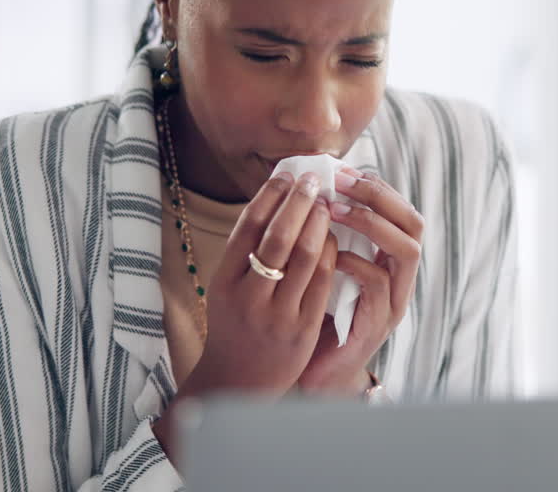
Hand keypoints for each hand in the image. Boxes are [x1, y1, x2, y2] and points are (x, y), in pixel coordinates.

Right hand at [182, 170, 339, 398]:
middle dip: (298, 202)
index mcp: (224, 283)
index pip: (248, 227)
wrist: (238, 381)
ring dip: (318, 222)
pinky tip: (332, 236)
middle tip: (311, 179)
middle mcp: (249, 298)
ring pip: (305, 256)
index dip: (270, 196)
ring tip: (324, 203)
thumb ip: (246, 249)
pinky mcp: (303, 329)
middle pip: (278, 237)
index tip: (286, 175)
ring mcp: (278, 315)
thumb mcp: (227, 287)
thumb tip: (276, 195)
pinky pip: (323, 280)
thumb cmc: (235, 323)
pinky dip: (330, 251)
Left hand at [294, 167, 422, 394]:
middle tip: (342, 180)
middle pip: (414, 223)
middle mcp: (400, 279)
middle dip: (380, 196)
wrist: (314, 374)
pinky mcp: (377, 325)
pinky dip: (354, 262)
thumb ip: (326, 235)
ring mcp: (394, 302)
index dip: (376, 186)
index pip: (400, 210)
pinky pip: (378, 284)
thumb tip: (309, 187)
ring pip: (406, 250)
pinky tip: (328, 255)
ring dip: (372, 224)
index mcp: (389, 260)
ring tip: (337, 210)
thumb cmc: (315, 315)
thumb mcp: (322, 267)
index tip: (342, 169)